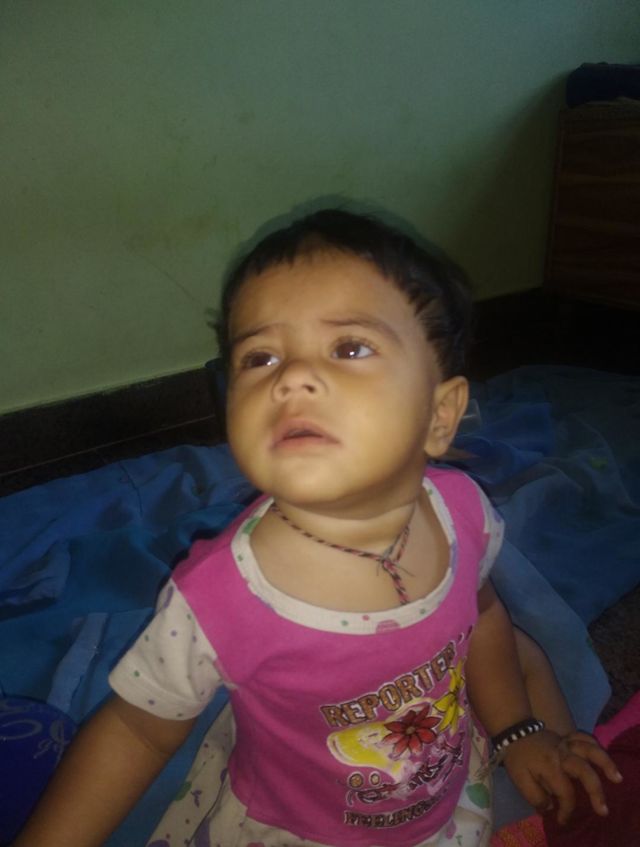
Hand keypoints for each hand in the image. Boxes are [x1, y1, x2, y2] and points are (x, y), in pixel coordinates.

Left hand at [502, 729, 622, 825]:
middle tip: (602, 810)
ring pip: (589, 750)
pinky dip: (596, 745)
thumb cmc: (517, 758)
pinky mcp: (568, 738)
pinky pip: (585, 738)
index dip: (566, 810)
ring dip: (605, 763)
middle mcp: (562, 754)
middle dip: (595, 792)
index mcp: (550, 767)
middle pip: (584, 771)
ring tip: (616, 778)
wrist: (514, 731)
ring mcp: (566, 744)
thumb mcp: (519, 780)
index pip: (565, 793)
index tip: (562, 820)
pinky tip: (603, 756)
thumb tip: (551, 808)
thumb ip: (535, 797)